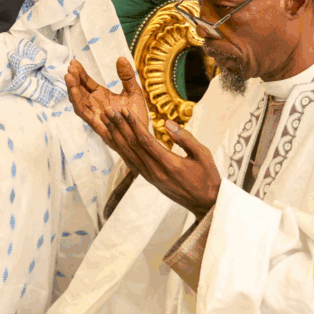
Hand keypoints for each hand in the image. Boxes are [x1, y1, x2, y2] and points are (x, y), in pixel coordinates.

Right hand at [65, 57, 148, 128]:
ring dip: (72, 90)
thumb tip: (121, 58)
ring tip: (69, 77)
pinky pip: (84, 114)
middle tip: (70, 67)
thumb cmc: (136, 117)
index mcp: (102, 96)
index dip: (80, 73)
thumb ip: (127, 76)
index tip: (74, 63)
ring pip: (78, 102)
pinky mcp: (97, 125)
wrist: (142, 137)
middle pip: (79, 91)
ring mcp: (95, 115)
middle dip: (73, 79)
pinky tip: (75, 91)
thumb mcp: (134, 92)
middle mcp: (95, 105)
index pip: (87, 82)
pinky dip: (78, 102)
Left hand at [91, 106, 220, 219]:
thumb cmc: (207, 176)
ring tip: (106, 121)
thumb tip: (167, 123)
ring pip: (128, 154)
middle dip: (119, 127)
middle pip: (132, 146)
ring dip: (116, 136)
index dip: (133, 125)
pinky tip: (113, 139)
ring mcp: (150, 177)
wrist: (205, 204)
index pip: (146, 142)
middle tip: (108, 111)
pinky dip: (120, 149)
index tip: (123, 110)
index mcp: (170, 165)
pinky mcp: (149, 179)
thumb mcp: (203, 154)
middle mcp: (155, 172)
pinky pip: (131, 162)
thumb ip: (185, 138)